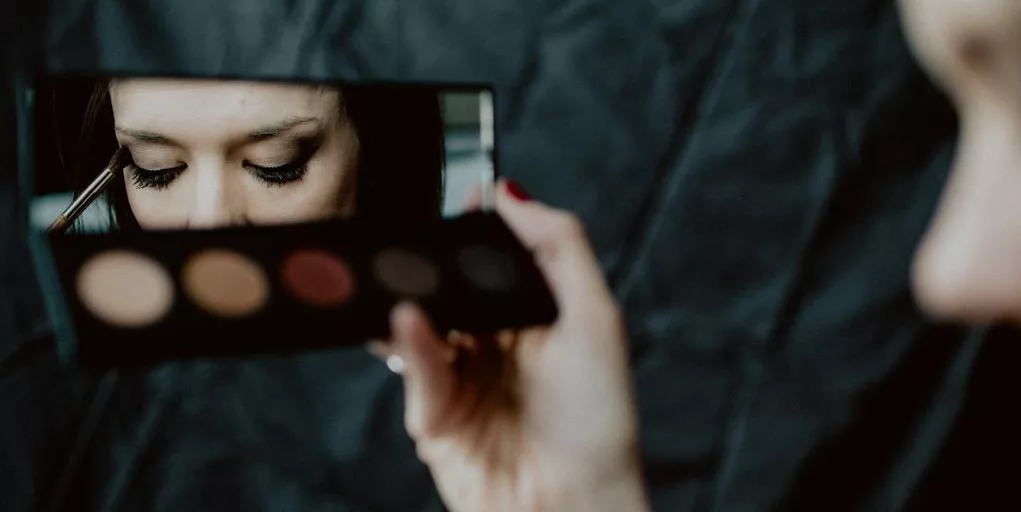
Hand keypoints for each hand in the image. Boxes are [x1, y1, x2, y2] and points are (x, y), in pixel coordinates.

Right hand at [372, 180, 647, 511]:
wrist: (573, 505)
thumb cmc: (598, 422)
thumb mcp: (595, 318)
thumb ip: (559, 246)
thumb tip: (510, 192)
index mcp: (536, 317)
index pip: (495, 259)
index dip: (476, 228)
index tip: (460, 196)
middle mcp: (497, 344)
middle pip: (452, 286)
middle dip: (432, 261)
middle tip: (415, 234)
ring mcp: (462, 378)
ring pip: (422, 322)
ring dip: (411, 296)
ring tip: (399, 272)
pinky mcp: (434, 414)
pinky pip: (415, 365)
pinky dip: (409, 341)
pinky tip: (408, 319)